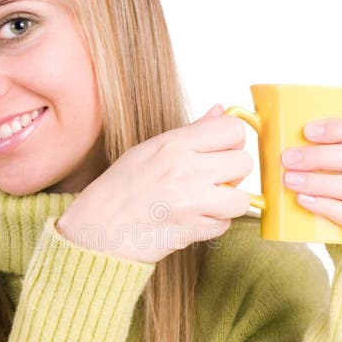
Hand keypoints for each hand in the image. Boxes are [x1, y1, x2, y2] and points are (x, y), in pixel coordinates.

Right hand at [55, 105, 252, 263]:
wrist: (97, 229)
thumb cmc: (119, 190)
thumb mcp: (150, 150)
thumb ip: (191, 132)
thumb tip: (219, 111)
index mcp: (174, 144)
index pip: (232, 129)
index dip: (231, 141)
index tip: (221, 151)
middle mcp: (185, 169)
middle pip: (244, 162)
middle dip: (233, 173)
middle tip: (212, 179)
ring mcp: (191, 201)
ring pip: (242, 199)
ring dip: (228, 203)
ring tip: (206, 202)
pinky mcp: (193, 230)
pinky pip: (224, 225)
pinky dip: (213, 225)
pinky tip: (191, 219)